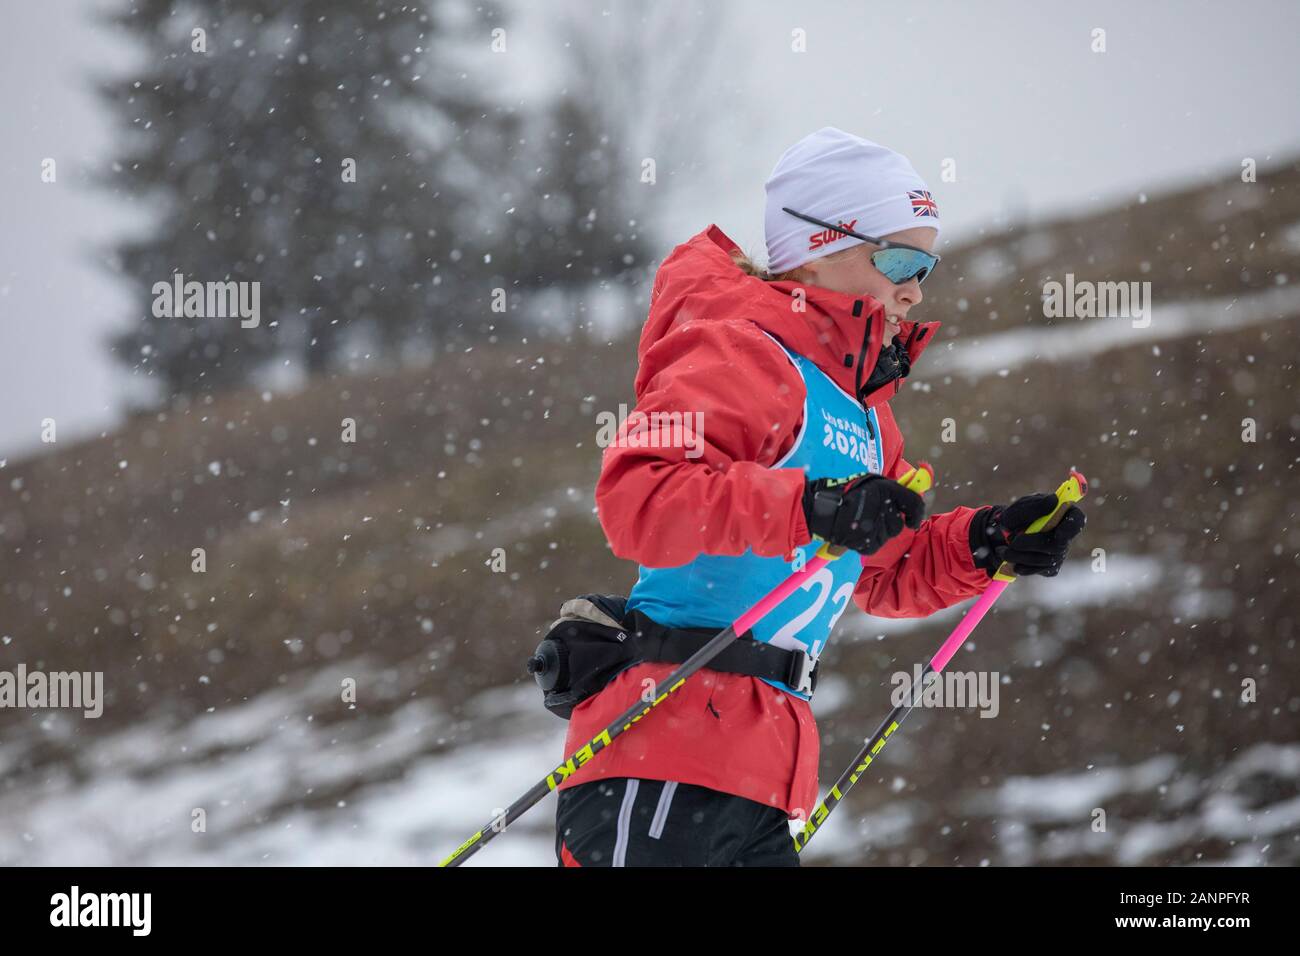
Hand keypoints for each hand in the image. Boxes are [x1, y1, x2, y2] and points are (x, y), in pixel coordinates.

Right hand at [802, 473, 925, 554]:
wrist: (822, 509)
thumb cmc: (846, 492)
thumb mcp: (872, 482)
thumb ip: (892, 491)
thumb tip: (908, 501)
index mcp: (887, 490)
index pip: (914, 504)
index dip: (917, 513)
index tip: (913, 519)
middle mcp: (884, 509)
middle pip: (899, 524)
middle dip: (890, 522)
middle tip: (875, 516)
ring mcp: (876, 528)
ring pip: (887, 536)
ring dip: (879, 531)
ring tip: (862, 523)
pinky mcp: (867, 544)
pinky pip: (875, 544)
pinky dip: (868, 540)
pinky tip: (856, 531)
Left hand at [970, 493, 1085, 576]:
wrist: (1005, 534)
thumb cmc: (1017, 517)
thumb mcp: (1020, 508)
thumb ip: (1035, 506)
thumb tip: (1054, 500)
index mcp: (1064, 514)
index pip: (1077, 521)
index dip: (1071, 528)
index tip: (1059, 531)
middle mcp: (1067, 535)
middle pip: (1058, 546)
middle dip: (1031, 545)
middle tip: (1011, 541)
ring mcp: (1060, 553)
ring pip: (1046, 560)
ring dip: (1020, 556)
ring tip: (1003, 550)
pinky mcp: (1050, 567)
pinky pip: (1038, 570)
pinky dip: (1021, 565)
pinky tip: (1011, 558)